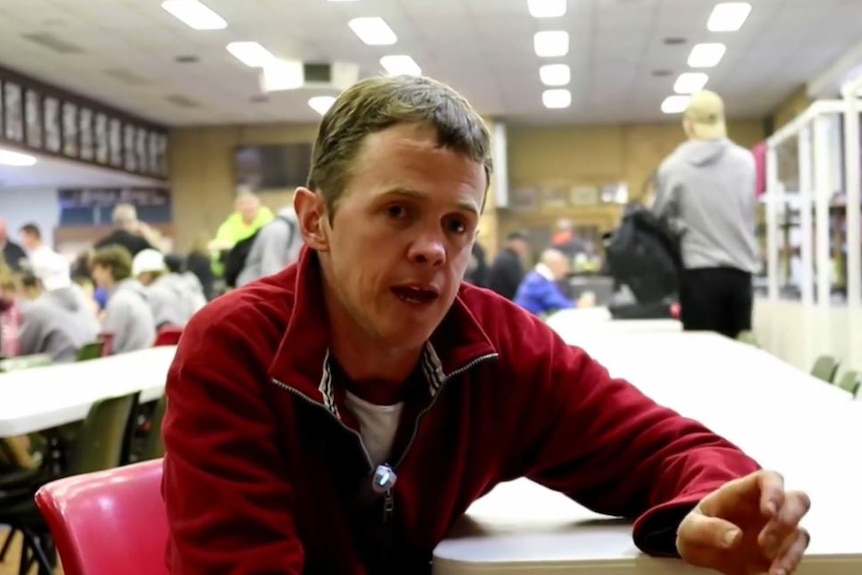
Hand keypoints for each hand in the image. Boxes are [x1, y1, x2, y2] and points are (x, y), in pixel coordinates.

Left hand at [676, 470, 809, 574]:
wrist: (701, 552)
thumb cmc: (696, 531)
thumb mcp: (690, 529)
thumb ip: (708, 529)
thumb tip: (735, 538)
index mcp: (743, 492)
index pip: (769, 479)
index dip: (775, 490)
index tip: (769, 511)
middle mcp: (766, 507)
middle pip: (798, 500)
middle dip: (787, 521)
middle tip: (764, 544)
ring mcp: (777, 529)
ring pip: (801, 531)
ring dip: (791, 550)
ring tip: (773, 570)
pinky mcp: (781, 551)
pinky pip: (796, 555)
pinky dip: (789, 565)